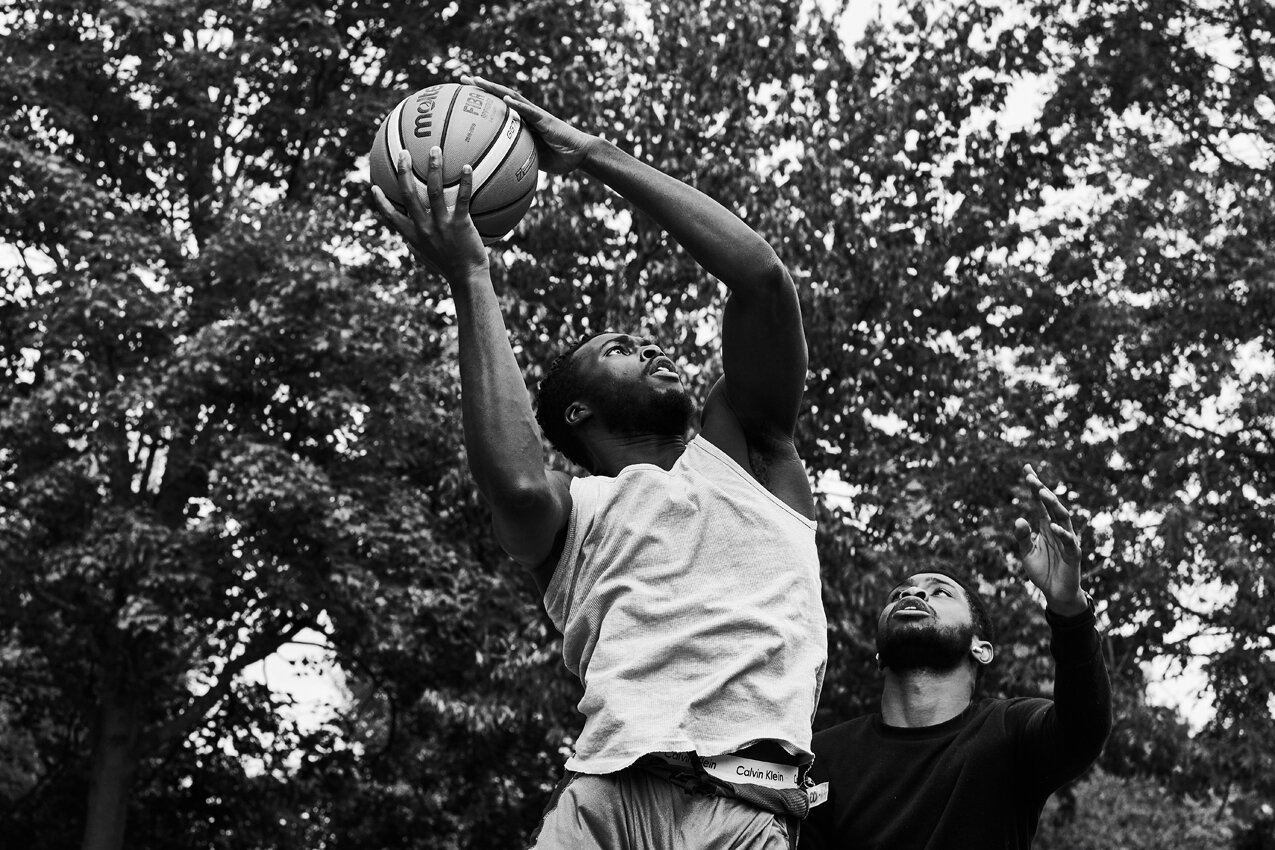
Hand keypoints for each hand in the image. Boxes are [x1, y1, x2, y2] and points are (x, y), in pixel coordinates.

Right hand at [370, 148, 488, 281]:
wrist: (467, 280)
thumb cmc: (449, 268)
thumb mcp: (427, 257)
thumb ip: (418, 243)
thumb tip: (412, 237)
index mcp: (413, 235)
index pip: (391, 216)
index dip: (381, 201)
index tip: (373, 186)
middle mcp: (424, 227)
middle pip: (408, 194)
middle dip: (403, 171)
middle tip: (403, 153)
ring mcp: (441, 224)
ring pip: (434, 190)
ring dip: (434, 168)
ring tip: (435, 150)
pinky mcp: (460, 224)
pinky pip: (463, 198)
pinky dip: (465, 181)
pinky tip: (467, 167)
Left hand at [462, 74, 597, 173]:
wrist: (580, 154)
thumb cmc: (559, 158)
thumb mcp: (532, 159)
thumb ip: (518, 157)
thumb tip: (500, 169)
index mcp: (522, 122)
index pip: (499, 107)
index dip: (482, 100)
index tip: (464, 95)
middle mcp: (526, 114)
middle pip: (500, 95)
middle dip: (481, 87)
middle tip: (462, 78)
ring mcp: (536, 115)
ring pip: (512, 97)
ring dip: (494, 89)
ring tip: (477, 81)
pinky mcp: (545, 120)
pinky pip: (529, 112)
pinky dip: (516, 105)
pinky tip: (504, 98)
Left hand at [1013, 464, 1086, 615]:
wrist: (1056, 593)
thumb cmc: (1042, 570)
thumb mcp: (1026, 552)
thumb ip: (1022, 536)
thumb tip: (1018, 519)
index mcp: (1046, 525)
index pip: (1039, 502)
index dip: (1034, 486)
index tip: (1027, 469)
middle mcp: (1058, 528)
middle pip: (1051, 505)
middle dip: (1041, 490)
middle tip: (1030, 478)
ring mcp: (1067, 540)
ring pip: (1062, 518)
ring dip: (1053, 505)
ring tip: (1042, 493)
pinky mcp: (1073, 554)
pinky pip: (1069, 541)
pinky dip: (1062, 533)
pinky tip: (1053, 526)